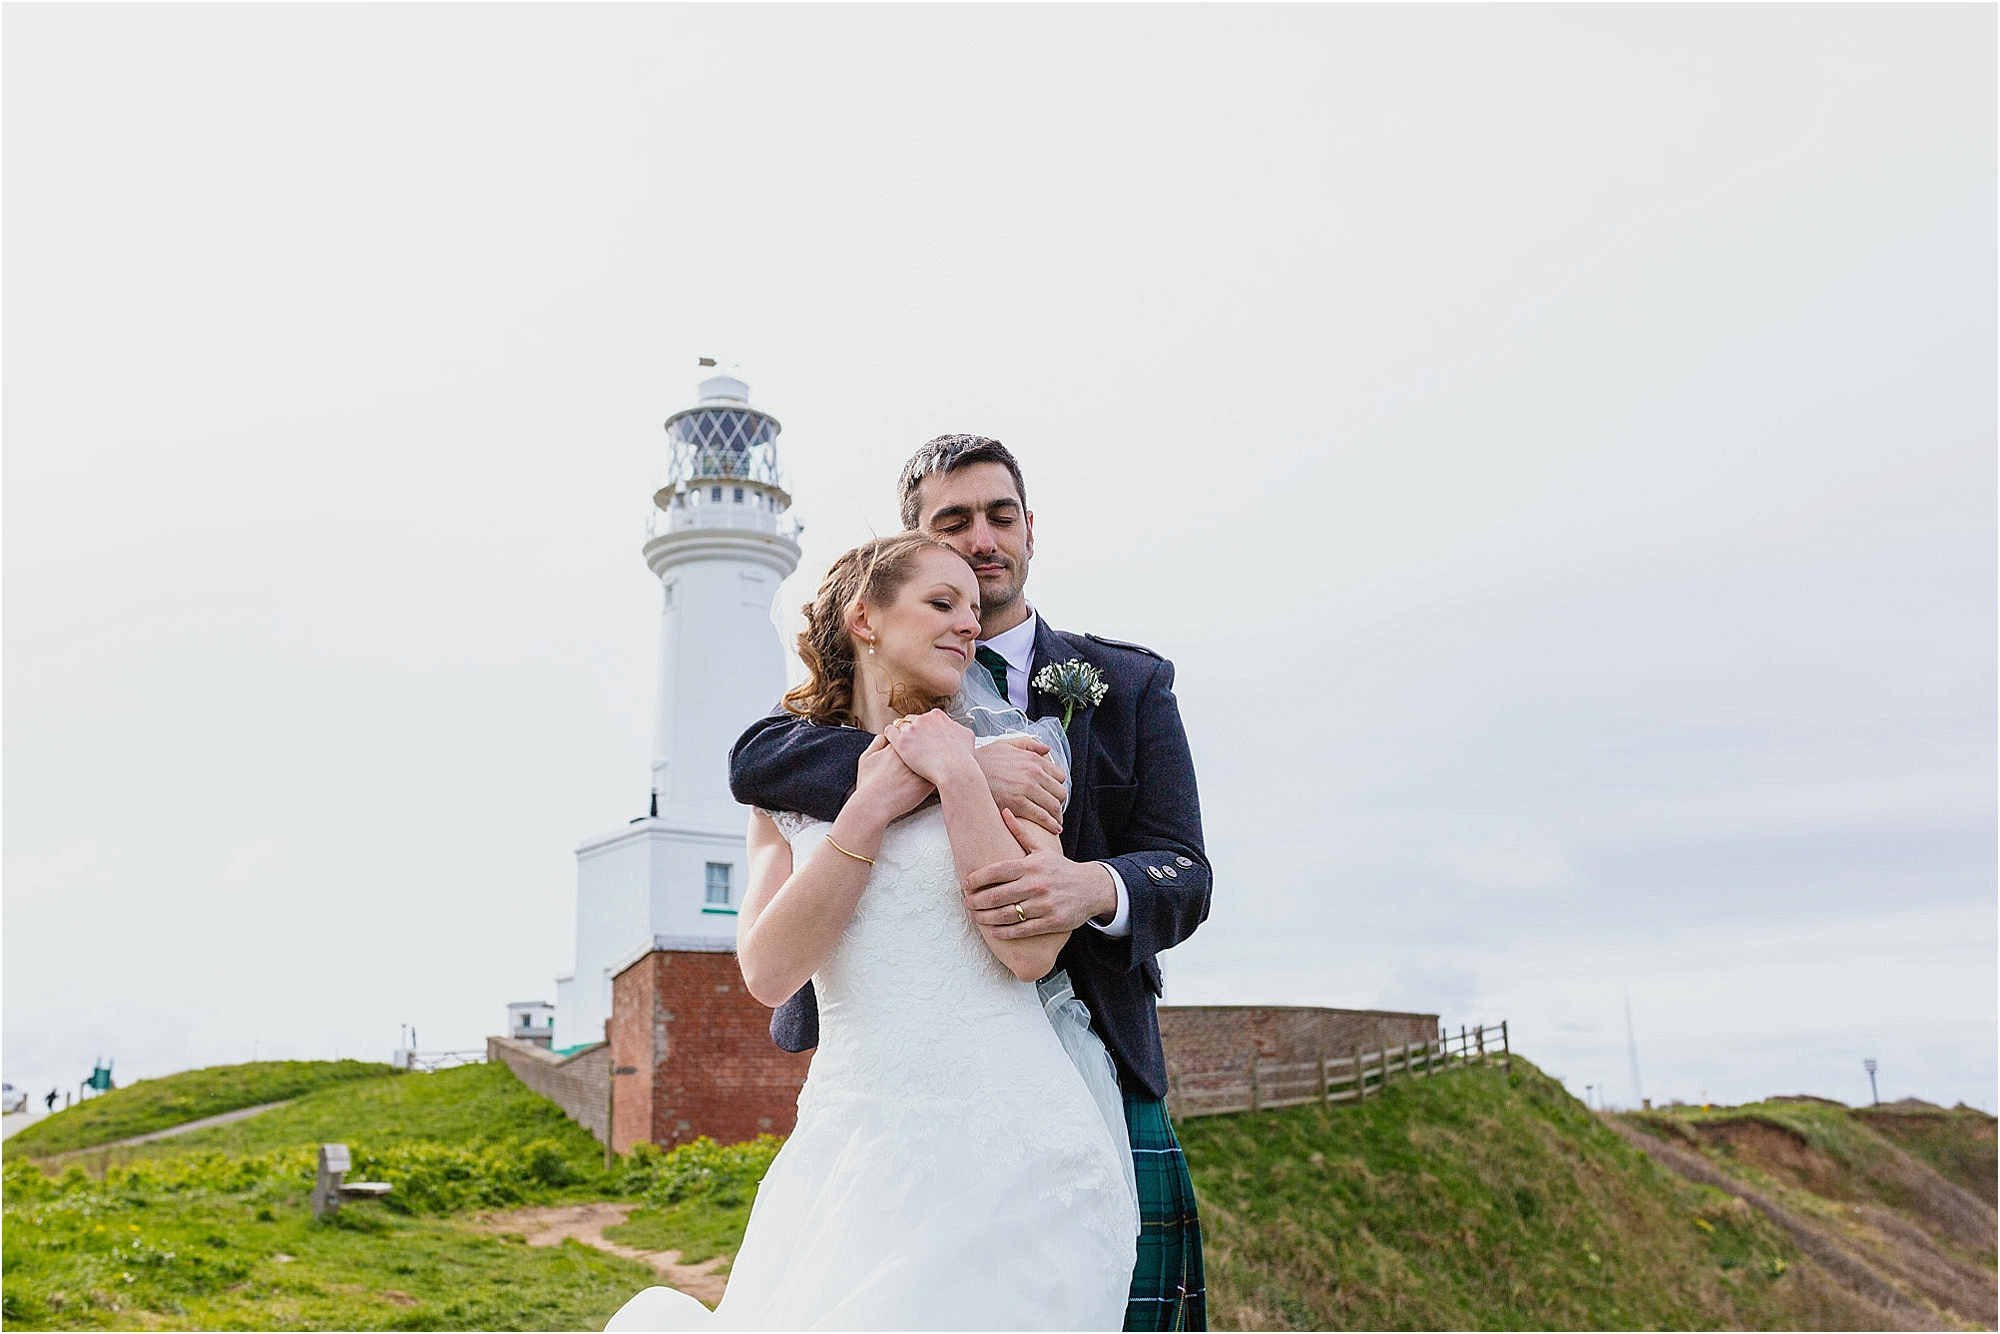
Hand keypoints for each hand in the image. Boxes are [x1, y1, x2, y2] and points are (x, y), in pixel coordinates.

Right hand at [852, 733, 933, 821]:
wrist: (873, 804)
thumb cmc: (869, 784)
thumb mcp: (866, 757)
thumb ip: (877, 742)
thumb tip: (886, 735)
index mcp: (898, 746)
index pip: (913, 736)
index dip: (914, 744)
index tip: (914, 750)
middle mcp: (911, 755)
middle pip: (926, 745)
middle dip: (927, 750)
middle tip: (925, 757)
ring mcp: (921, 768)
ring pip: (936, 760)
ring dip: (936, 762)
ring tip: (933, 768)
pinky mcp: (927, 783)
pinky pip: (940, 775)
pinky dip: (938, 776)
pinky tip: (934, 779)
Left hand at [881, 710, 976, 785]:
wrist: (955, 770)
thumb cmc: (963, 758)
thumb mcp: (967, 737)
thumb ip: (959, 730)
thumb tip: (958, 730)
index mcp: (937, 716)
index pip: (925, 717)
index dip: (924, 728)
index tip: (924, 738)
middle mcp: (923, 719)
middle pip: (911, 720)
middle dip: (911, 730)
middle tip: (913, 743)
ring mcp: (911, 729)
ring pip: (898, 725)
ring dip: (900, 733)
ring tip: (901, 745)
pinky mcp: (901, 741)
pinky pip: (889, 732)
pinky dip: (890, 738)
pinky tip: (893, 746)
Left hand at [963, 844, 1117, 938]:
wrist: (1092, 888)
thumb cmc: (1061, 869)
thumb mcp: (1042, 849)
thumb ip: (1020, 832)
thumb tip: (1004, 812)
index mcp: (1031, 865)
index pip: (997, 871)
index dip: (977, 878)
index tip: (965, 883)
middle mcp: (1036, 884)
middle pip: (997, 895)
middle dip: (977, 901)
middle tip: (966, 902)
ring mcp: (1044, 904)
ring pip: (1007, 914)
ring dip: (986, 918)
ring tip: (975, 916)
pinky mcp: (1051, 922)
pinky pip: (1023, 929)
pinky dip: (1005, 932)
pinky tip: (994, 932)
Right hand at [973, 736, 1066, 839]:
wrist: (964, 772)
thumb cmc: (983, 759)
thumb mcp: (1006, 744)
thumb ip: (1028, 744)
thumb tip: (1046, 749)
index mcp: (1033, 759)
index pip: (1060, 776)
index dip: (1057, 786)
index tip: (1053, 793)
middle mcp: (1033, 773)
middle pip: (1060, 792)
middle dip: (1058, 801)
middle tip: (1053, 809)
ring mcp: (1026, 789)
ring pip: (1053, 806)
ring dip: (1056, 815)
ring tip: (1054, 821)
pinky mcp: (1018, 804)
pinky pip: (1042, 817)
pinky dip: (1051, 824)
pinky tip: (1054, 828)